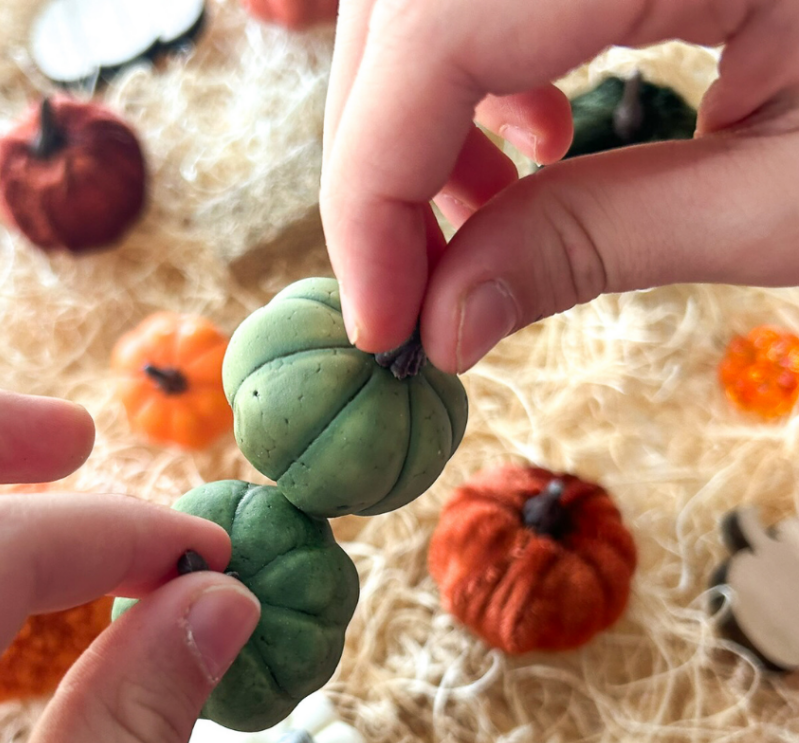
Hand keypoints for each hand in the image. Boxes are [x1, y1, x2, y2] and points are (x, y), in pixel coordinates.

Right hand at [321, 0, 798, 371]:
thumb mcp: (798, 193)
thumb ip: (595, 245)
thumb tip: (444, 326)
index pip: (431, 32)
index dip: (371, 189)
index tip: (381, 324)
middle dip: (381, 156)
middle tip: (415, 288)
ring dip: (418, 108)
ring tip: (481, 210)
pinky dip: (475, 56)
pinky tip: (535, 123)